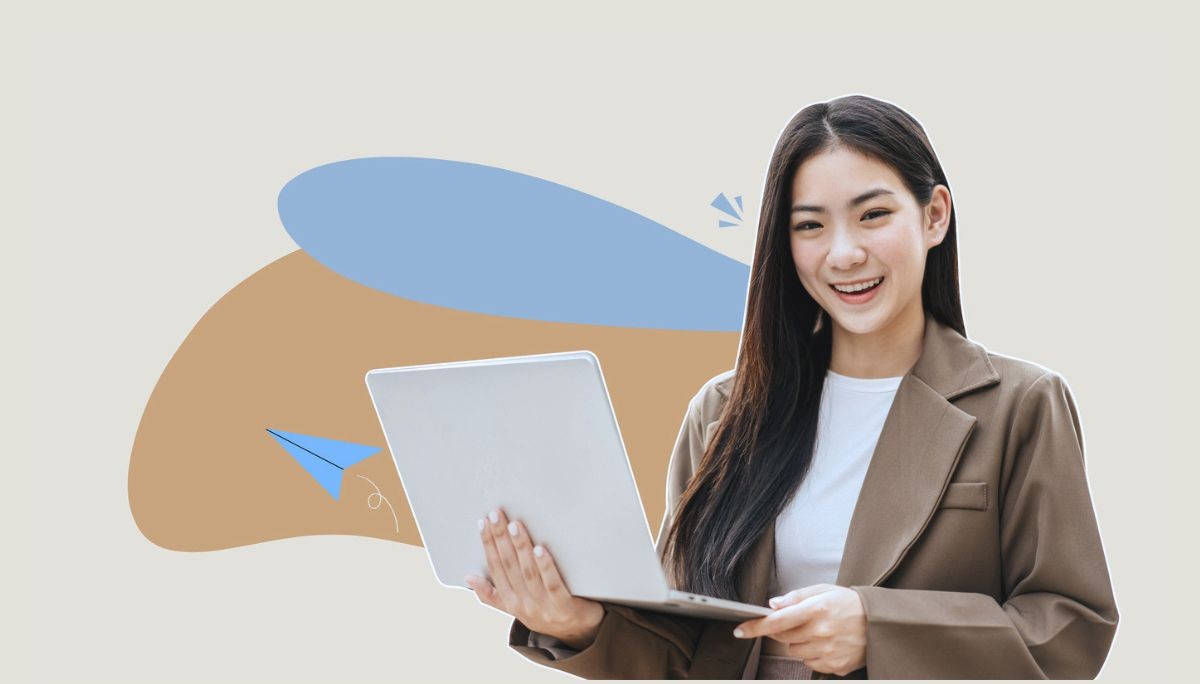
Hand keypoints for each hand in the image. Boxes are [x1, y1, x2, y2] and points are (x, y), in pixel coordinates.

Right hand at [465, 507, 604, 650]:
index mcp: (510, 601)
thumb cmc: (546, 612)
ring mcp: (544, 607)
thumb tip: (468, 578)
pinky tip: (540, 549)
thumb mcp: (516, 607)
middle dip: (500, 538)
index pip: (495, 568)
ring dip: (520, 548)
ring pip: (528, 573)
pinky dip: (545, 567)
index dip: (487, 544)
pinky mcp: (565, 607)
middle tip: (496, 515)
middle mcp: (524, 604)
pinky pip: (553, 584)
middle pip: (509, 566)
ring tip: (515, 526)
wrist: (578, 634)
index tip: (483, 522)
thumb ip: (493, 593)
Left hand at [733, 583, 866, 676]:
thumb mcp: (824, 590)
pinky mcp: (835, 666)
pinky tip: (827, 644)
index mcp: (817, 609)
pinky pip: (810, 663)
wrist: (879, 624)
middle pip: (782, 637)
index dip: (755, 626)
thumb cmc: (849, 604)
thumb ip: (796, 596)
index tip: (740, 630)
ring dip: (799, 642)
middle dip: (782, 629)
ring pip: (794, 651)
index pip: (777, 621)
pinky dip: (813, 654)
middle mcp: (821, 632)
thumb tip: (772, 605)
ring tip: (819, 631)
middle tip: (799, 621)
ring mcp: (828, 651)